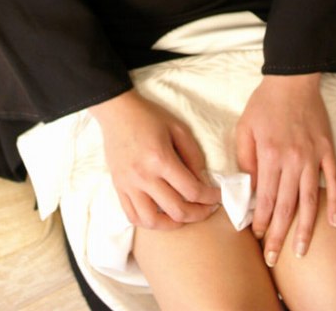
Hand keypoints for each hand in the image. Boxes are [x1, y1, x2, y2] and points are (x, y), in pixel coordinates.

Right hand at [89, 89, 220, 229]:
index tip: (218, 196)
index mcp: (161, 159)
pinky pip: (132, 216)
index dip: (210, 197)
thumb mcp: (178, 128)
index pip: (192, 190)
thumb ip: (193, 156)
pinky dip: (149, 222)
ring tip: (183, 215)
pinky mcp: (118, 187)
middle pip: (177, 210)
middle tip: (208, 209)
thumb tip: (203, 180)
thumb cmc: (149, 117)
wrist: (117, 111)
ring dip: (172, 224)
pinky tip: (160, 215)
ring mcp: (128, 184)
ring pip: (152, 221)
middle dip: (199, 214)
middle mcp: (144, 176)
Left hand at [235, 74, 335, 264]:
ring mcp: (313, 157)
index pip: (264, 198)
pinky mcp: (328, 151)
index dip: (261, 221)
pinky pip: (333, 182)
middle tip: (273, 258)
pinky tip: (333, 224)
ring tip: (300, 251)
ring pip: (309, 201)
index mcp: (269, 154)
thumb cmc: (265, 103)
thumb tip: (248, 189)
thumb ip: (246, 159)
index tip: (258, 238)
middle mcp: (292, 160)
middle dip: (278, 235)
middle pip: (285, 206)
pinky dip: (334, 204)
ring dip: (304, 228)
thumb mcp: (245, 128)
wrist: (293, 79)